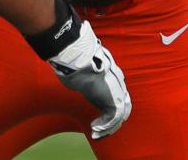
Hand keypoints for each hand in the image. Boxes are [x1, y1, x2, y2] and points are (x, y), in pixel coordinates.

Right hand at [26, 0, 130, 138]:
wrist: (77, 56)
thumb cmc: (73, 56)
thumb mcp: (77, 63)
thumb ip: (77, 67)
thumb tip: (64, 62)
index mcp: (109, 71)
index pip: (116, 89)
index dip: (111, 102)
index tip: (101, 111)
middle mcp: (116, 80)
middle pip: (123, 103)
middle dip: (114, 117)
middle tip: (103, 126)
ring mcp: (117, 90)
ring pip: (119, 113)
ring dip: (109, 125)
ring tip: (97, 132)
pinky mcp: (113, 99)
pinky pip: (113, 118)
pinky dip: (105, 126)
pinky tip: (95, 129)